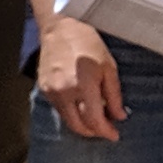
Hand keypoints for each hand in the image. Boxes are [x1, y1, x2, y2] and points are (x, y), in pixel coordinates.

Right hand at [33, 17, 123, 141]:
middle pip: (78, 126)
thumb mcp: (108, 67)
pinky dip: (71, 111)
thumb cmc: (86, 43)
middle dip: (93, 132)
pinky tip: (81, 104)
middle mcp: (64, 92)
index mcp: (83, 86)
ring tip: (95, 117)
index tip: (114, 134)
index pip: (94, 121)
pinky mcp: (44, 88)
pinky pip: (59, 108)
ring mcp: (51, 91)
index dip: (105, 131)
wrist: (60, 28)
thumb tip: (119, 116)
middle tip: (105, 129)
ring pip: (67, 119)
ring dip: (82, 123)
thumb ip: (114, 95)